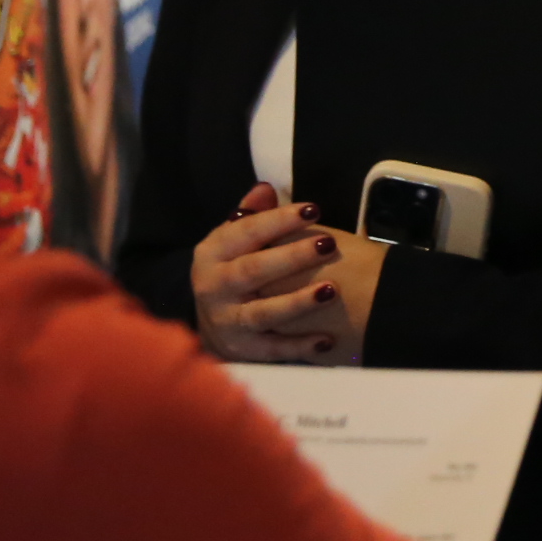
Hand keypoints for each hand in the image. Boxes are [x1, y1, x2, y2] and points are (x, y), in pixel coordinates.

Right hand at [189, 183, 350, 362]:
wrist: (211, 324)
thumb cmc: (232, 269)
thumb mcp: (233, 240)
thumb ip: (251, 216)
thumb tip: (265, 189)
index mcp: (212, 254)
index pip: (246, 232)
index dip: (279, 220)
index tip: (313, 209)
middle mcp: (214, 287)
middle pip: (253, 271)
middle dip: (291, 257)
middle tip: (328, 244)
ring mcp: (226, 322)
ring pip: (262, 313)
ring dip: (296, 303)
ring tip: (330, 290)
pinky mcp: (241, 351)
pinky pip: (272, 350)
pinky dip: (298, 346)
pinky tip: (326, 339)